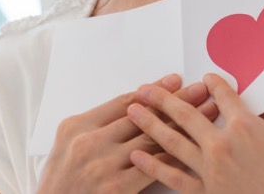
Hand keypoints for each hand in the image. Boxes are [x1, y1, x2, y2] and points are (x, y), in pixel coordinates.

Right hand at [36, 74, 216, 193]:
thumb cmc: (59, 180)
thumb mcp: (66, 144)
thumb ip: (94, 126)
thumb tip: (129, 108)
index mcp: (77, 125)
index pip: (123, 101)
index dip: (152, 90)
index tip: (174, 81)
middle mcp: (90, 141)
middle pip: (142, 115)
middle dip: (175, 101)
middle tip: (199, 89)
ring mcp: (103, 165)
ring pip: (151, 139)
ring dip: (183, 125)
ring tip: (205, 112)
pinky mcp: (115, 189)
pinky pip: (152, 168)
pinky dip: (174, 156)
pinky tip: (194, 148)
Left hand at [127, 73, 263, 193]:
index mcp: (246, 125)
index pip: (223, 96)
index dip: (213, 84)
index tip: (205, 78)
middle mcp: (222, 144)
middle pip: (186, 114)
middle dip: (163, 98)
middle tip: (144, 88)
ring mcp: (212, 171)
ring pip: (173, 142)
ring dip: (150, 124)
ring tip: (132, 110)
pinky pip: (175, 178)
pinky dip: (154, 166)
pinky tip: (138, 155)